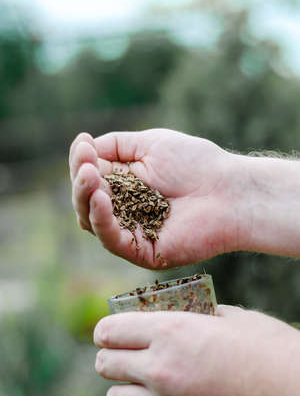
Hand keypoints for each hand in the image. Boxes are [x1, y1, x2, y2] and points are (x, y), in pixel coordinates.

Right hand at [69, 129, 245, 267]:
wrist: (228, 190)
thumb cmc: (195, 164)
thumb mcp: (151, 144)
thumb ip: (116, 145)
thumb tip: (85, 146)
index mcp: (125, 185)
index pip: (90, 177)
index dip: (82, 162)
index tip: (83, 144)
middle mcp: (124, 209)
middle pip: (86, 200)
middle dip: (80, 180)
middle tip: (84, 163)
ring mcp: (132, 231)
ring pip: (92, 221)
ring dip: (84, 197)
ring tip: (88, 175)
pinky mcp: (142, 251)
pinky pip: (112, 240)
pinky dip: (101, 219)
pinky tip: (100, 199)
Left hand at [93, 306, 299, 395]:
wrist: (297, 390)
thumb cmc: (268, 344)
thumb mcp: (230, 316)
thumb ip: (200, 314)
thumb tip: (189, 312)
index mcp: (171, 330)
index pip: (109, 330)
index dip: (105, 329)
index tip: (110, 331)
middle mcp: (163, 366)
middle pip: (104, 364)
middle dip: (109, 357)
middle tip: (123, 354)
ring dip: (124, 389)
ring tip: (142, 381)